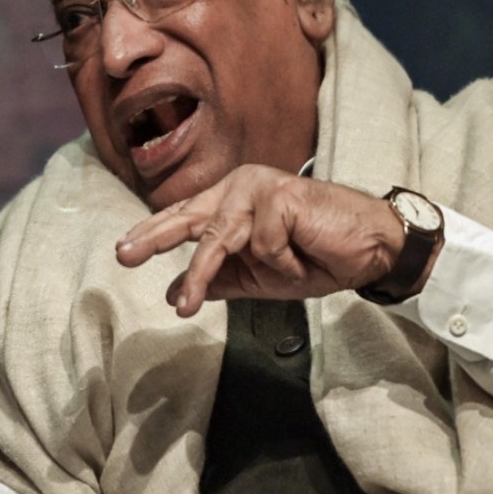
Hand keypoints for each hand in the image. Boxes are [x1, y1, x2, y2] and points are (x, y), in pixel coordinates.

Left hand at [115, 166, 414, 316]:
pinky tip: (305, 255)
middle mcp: (240, 187)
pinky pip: (262, 246)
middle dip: (153, 239)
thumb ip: (217, 280)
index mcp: (231, 200)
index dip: (153, 233)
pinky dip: (282, 262)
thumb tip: (168, 291)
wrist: (370, 251)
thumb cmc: (316, 257)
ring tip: (185, 306)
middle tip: (122, 256)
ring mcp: (259, 187)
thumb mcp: (258, 276)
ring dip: (202, 274)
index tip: (124, 251)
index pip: (185, 216)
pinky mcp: (279, 196)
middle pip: (188, 217)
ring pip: (217, 239)